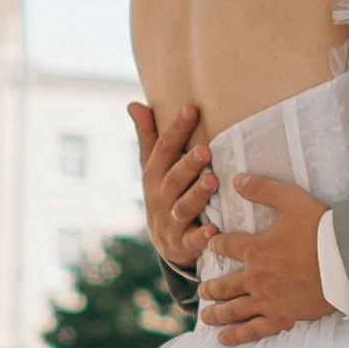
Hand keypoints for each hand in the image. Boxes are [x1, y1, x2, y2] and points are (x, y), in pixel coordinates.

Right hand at [130, 98, 215, 273]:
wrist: (165, 242)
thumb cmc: (164, 194)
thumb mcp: (153, 167)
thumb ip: (149, 137)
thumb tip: (134, 104)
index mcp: (154, 175)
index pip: (164, 148)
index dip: (177, 129)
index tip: (191, 109)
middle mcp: (159, 197)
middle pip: (173, 179)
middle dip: (188, 164)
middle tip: (205, 150)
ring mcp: (170, 221)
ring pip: (183, 207)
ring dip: (197, 195)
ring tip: (212, 181)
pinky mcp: (183, 244)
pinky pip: (192, 240)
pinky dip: (202, 236)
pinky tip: (214, 230)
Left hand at [200, 177, 332, 342]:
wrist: (347, 261)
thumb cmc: (322, 229)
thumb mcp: (291, 200)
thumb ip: (262, 189)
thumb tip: (236, 179)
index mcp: (254, 249)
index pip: (225, 247)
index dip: (215, 245)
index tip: (211, 245)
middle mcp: (255, 277)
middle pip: (223, 284)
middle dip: (210, 287)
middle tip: (201, 291)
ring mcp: (267, 300)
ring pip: (233, 309)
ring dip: (215, 313)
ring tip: (204, 317)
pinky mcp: (282, 317)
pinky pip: (253, 329)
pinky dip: (236, 335)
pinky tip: (223, 339)